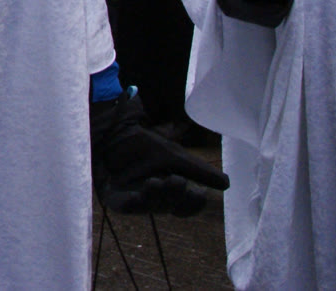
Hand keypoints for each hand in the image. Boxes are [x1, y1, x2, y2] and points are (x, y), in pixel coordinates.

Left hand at [91, 92, 227, 216]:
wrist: (108, 129)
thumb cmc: (138, 142)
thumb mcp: (172, 155)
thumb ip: (196, 169)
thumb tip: (227, 184)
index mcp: (167, 190)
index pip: (185, 206)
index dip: (193, 203)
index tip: (199, 192)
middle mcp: (151, 198)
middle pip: (170, 207)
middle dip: (176, 197)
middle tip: (178, 181)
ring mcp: (131, 198)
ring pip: (150, 207)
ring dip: (158, 196)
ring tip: (159, 181)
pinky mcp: (112, 197)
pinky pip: (126, 206)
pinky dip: (137, 200)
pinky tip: (145, 189)